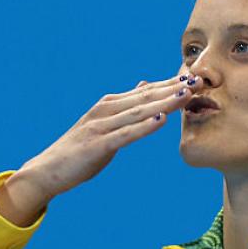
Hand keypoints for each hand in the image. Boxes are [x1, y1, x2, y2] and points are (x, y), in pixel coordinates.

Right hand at [0, 75, 195, 224]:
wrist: (47, 171)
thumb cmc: (78, 150)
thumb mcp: (104, 124)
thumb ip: (126, 107)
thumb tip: (145, 85)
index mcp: (109, 105)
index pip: (146, 91)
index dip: (171, 84)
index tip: (195, 77)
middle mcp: (105, 111)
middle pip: (146, 97)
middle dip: (174, 88)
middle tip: (200, 80)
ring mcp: (101, 127)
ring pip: (139, 112)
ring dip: (165, 102)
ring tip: (187, 94)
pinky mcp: (97, 145)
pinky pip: (126, 134)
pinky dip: (144, 126)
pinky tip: (162, 120)